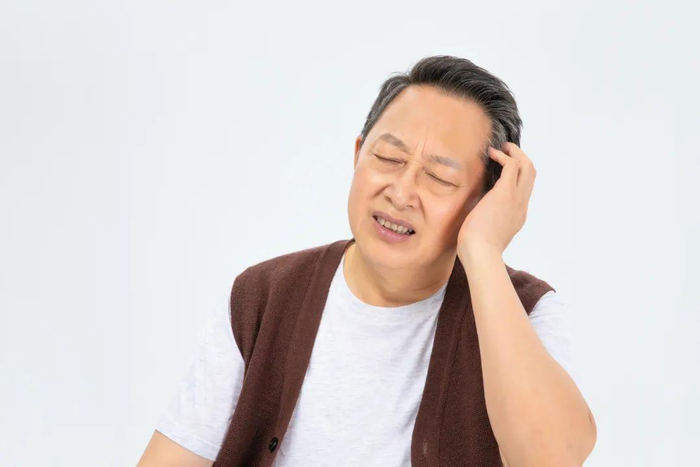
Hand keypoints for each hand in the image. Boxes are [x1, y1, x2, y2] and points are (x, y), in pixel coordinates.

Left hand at [457, 142, 535, 261]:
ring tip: (502, 147)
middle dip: (521, 159)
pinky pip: (511, 165)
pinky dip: (503, 156)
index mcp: (517, 216)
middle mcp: (521, 205)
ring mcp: (516, 198)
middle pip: (531, 174)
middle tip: (507, 151)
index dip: (518, 176)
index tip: (504, 168)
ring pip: (527, 166)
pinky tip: (491, 154)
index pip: (525, 190)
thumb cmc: (476, 249)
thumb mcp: (486, 233)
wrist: (480, 254)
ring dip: (515, 153)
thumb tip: (475, 215)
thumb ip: (485, 221)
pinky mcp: (505, 193)